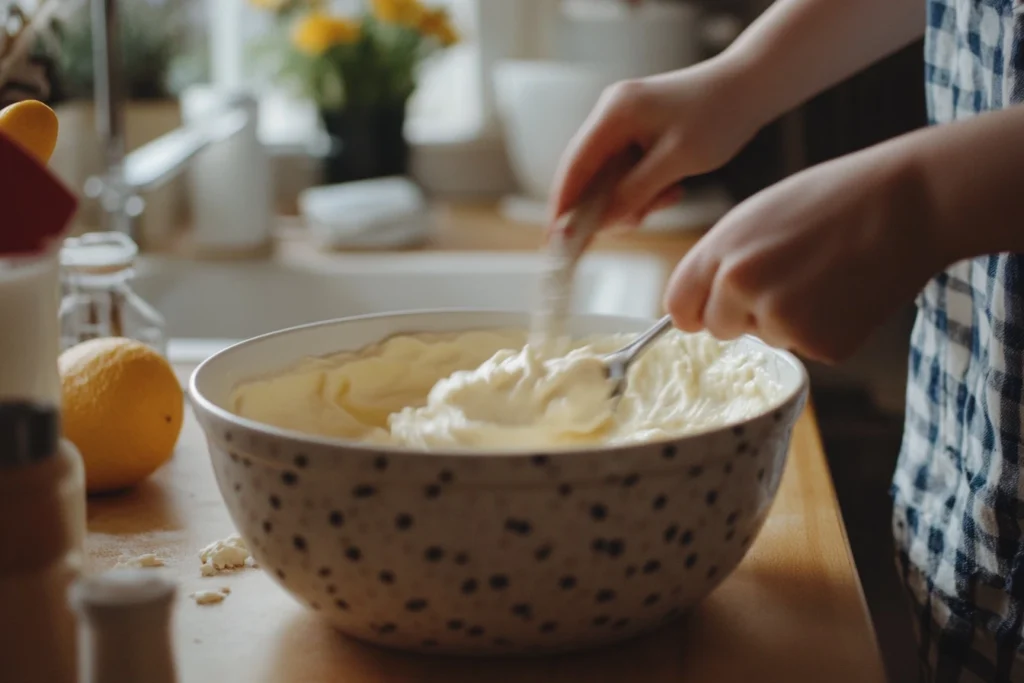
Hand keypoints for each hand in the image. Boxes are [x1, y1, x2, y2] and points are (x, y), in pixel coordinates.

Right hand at [549, 58, 759, 226]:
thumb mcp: (676, 161)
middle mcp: (611, 114)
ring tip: (666, 198)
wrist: (751, 86)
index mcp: (614, 113)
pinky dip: (644, 188)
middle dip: (606, 206)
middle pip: (587, 175)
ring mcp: (623, 122)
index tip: (556, 241)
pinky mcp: (638, 131)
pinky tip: (671, 189)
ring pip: (610, 177)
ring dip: (632, 198)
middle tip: (634, 223)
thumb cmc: (719, 116)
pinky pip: (627, 171)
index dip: (562, 207)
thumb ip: (634, 192)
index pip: (574, 167)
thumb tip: (600, 222)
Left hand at [664, 141, 941, 363]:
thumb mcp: (754, 217)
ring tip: (824, 274)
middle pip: (718, 328)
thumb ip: (718, 262)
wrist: (908, 202)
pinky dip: (824, 330)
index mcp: (719, 253)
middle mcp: (740, 289)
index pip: (678, 309)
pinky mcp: (820, 344)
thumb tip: (693, 310)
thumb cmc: (830, 201)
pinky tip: (847, 292)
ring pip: (765, 337)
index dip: (697, 308)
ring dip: (787, 318)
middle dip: (743, 313)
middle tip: (789, 275)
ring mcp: (780, 320)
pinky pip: (807, 348)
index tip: (712, 305)